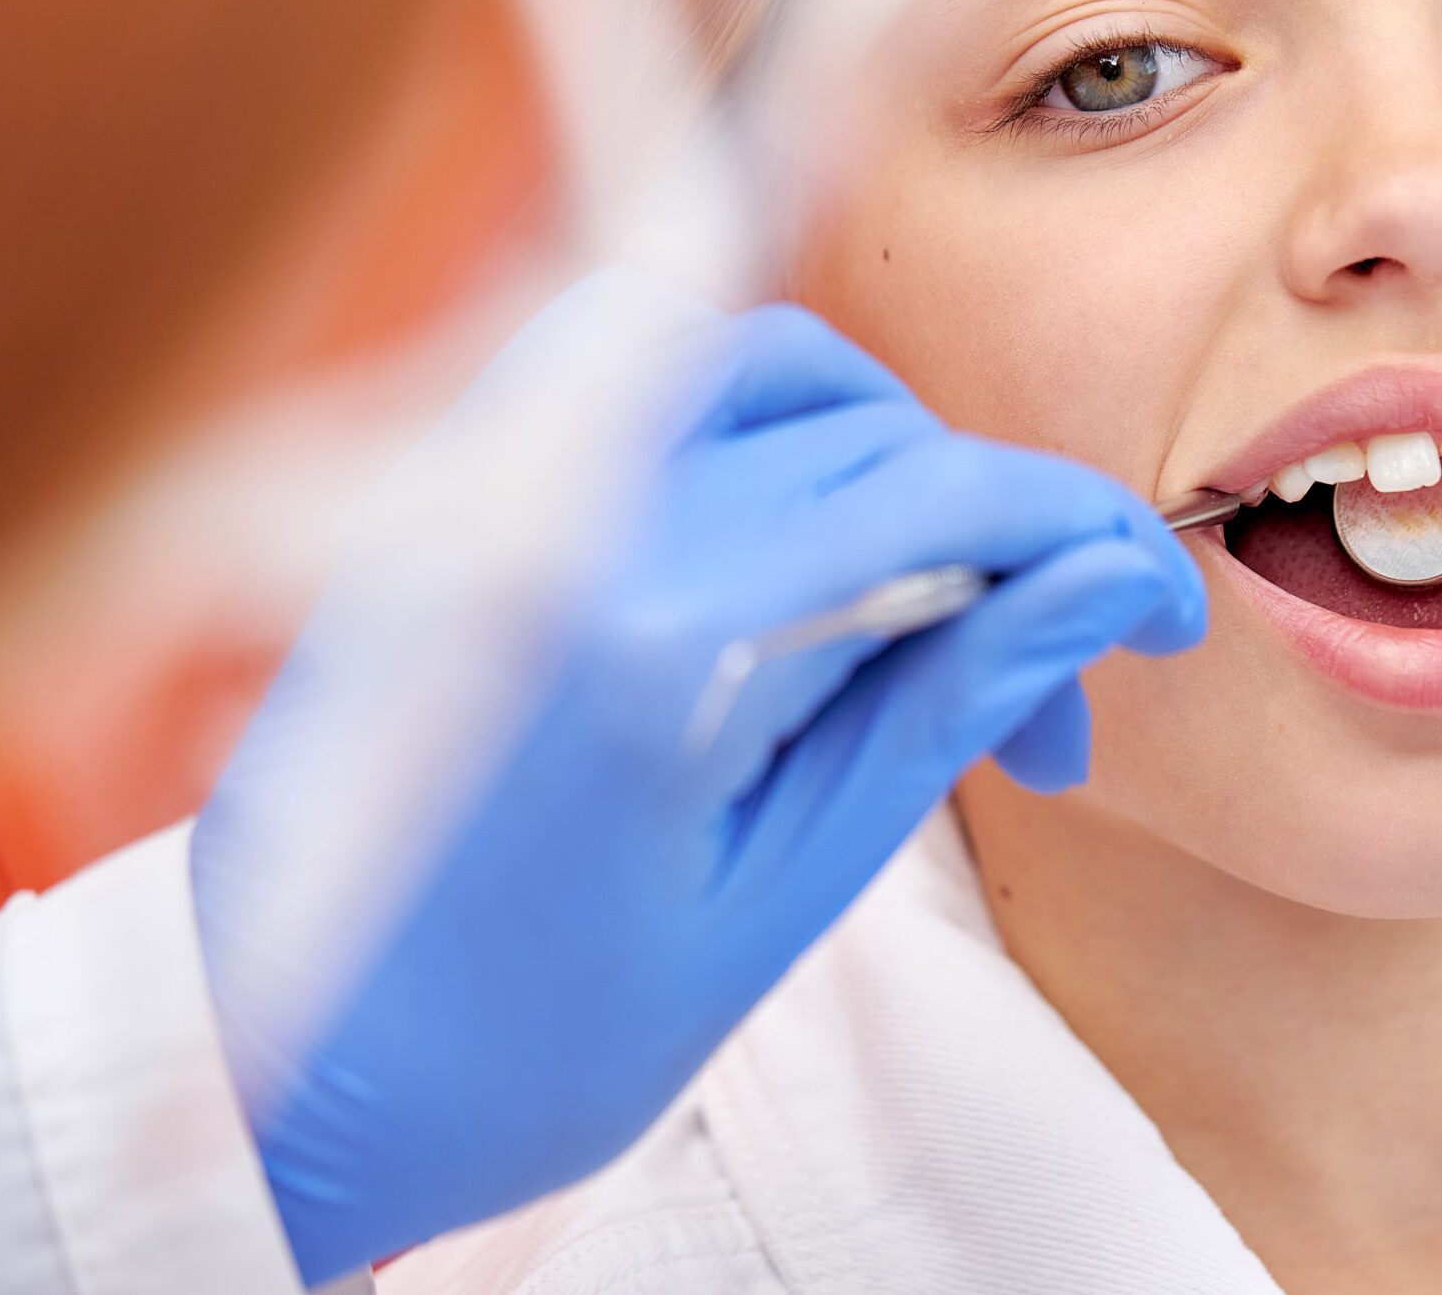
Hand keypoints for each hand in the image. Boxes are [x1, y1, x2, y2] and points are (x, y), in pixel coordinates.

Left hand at [191, 288, 1203, 1282]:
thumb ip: (939, 708)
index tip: (1157, 603)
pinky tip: (792, 526)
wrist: (284, 1072)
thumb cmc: (518, 1044)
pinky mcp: (455, 498)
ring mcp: (493, 492)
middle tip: (1037, 699)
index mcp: (654, 639)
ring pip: (765, 369)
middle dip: (998, 541)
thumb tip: (1094, 587)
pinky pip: (634, 371)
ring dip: (885, 456)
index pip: (937, 500)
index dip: (1084, 536)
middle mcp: (565, 522)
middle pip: (868, 435)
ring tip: (917, 604)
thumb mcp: (778, 901)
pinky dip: (750, 414)